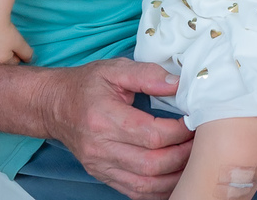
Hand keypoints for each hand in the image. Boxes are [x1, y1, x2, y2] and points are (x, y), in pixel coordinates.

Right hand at [41, 59, 193, 199]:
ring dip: (175, 176)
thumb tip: (178, 84)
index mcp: (103, 119)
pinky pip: (135, 191)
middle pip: (151, 163)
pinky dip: (159, 189)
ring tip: (194, 159)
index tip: (195, 121)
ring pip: (145, 184)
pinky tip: (176, 176)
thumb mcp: (114, 69)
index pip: (151, 135)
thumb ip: (147, 75)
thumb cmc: (85, 86)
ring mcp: (101, 166)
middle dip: (183, 155)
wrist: (54, 106)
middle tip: (202, 141)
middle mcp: (100, 148)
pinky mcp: (103, 176)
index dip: (179, 132)